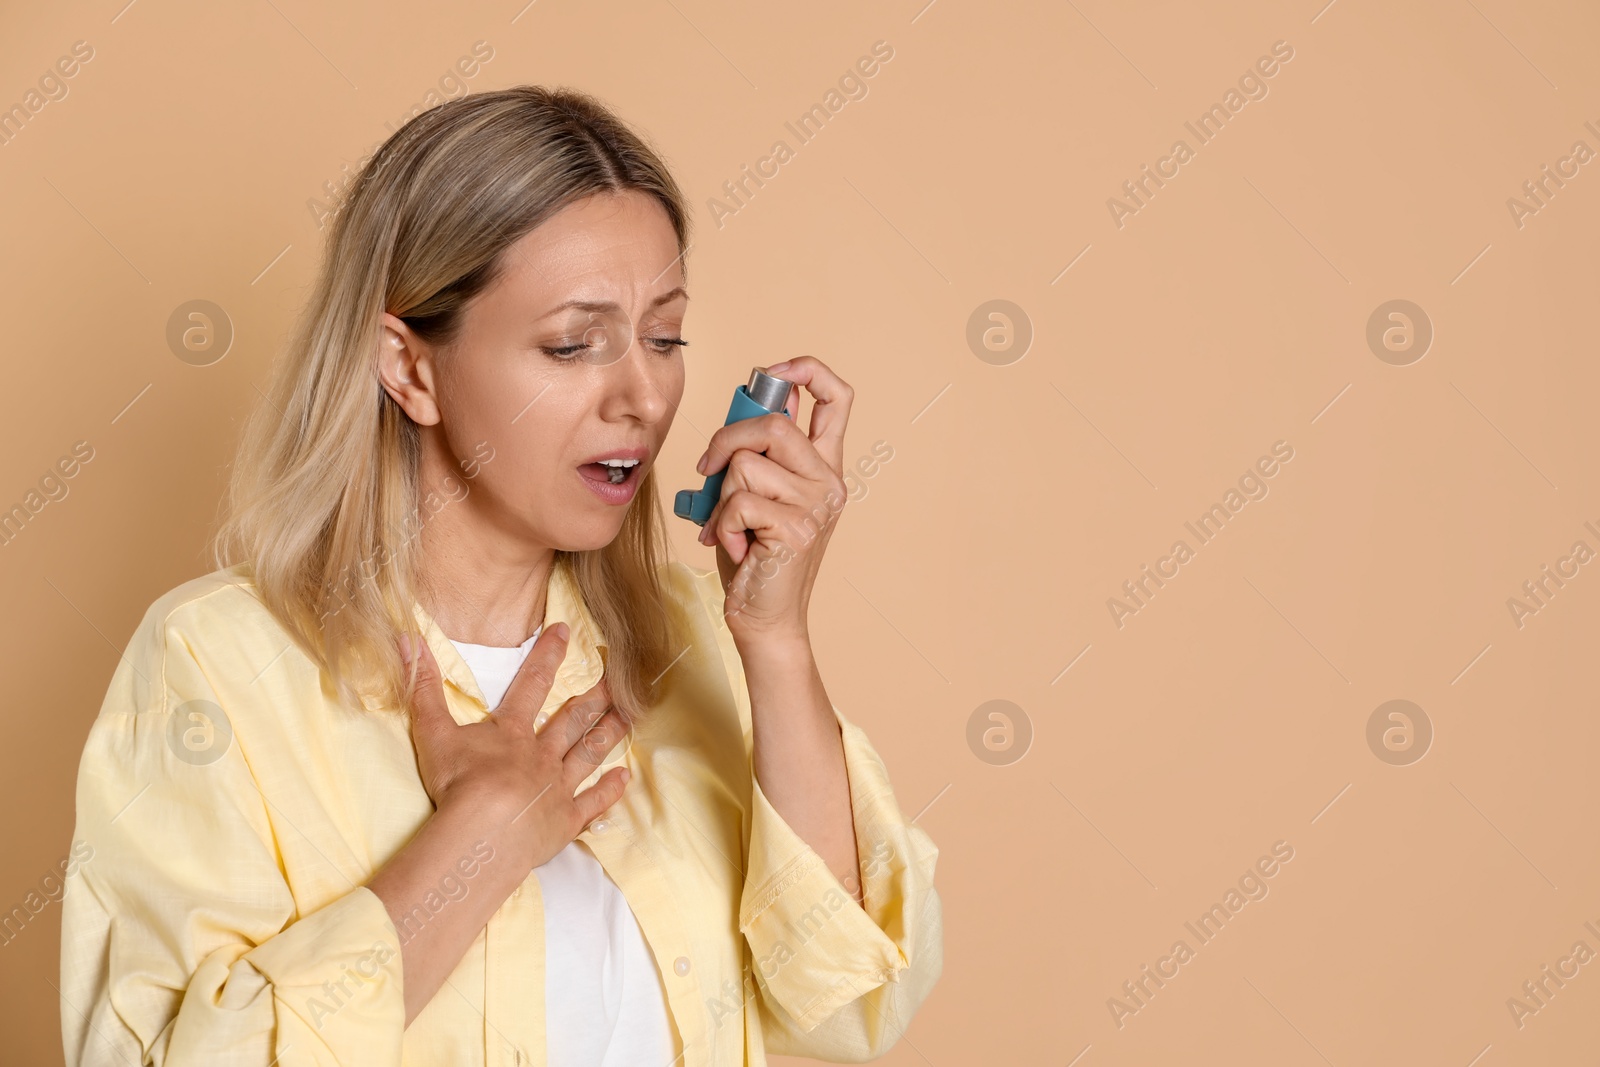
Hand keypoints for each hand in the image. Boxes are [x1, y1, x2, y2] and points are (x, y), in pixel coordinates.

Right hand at [397, 624, 629, 873]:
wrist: (484, 833)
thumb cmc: (457, 784)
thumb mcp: (432, 731)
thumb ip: (422, 686)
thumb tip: (408, 638)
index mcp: (513, 732)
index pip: (532, 685)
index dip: (547, 655)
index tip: (566, 631)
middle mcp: (542, 755)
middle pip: (573, 720)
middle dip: (594, 696)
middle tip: (618, 677)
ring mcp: (557, 788)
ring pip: (589, 755)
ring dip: (609, 735)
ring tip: (630, 717)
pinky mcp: (565, 821)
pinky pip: (592, 803)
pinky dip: (609, 790)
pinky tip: (625, 778)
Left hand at [693, 356, 852, 639]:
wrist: (764, 617)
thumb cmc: (755, 556)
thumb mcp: (756, 494)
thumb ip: (758, 455)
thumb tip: (744, 413)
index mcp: (824, 466)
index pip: (838, 397)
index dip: (806, 369)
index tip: (772, 373)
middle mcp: (828, 481)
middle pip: (774, 423)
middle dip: (726, 438)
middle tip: (709, 468)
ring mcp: (816, 506)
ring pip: (746, 465)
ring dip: (720, 495)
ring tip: (728, 524)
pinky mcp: (796, 529)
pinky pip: (739, 500)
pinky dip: (723, 522)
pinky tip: (736, 545)